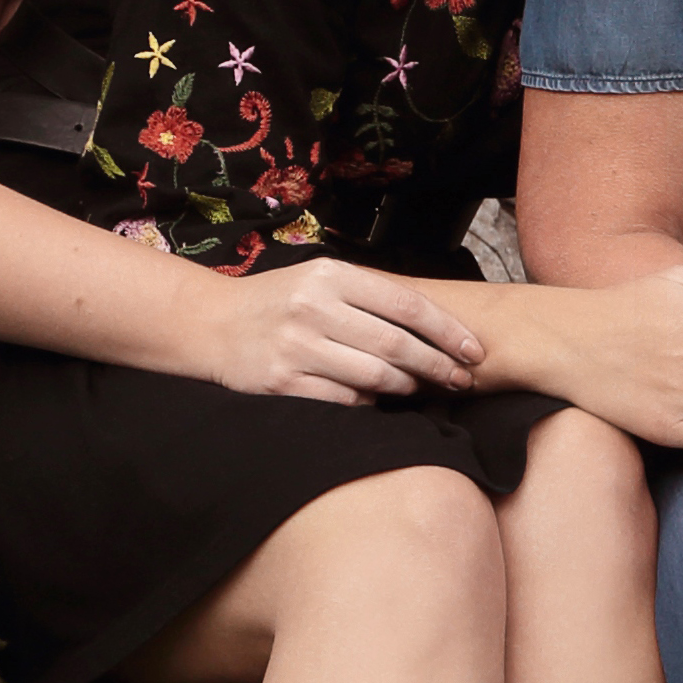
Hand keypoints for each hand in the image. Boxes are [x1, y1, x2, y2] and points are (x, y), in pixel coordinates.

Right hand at [191, 259, 487, 403]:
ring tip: (421, 390)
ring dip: (407, 389)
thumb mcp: (318, 280)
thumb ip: (368, 296)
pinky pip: (344, 402)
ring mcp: (297, 347)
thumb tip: (435, 327)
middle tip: (462, 380)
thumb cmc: (276, 302)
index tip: (474, 350)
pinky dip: (368, 405)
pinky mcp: (282, 383)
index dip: (448, 331)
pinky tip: (377, 403)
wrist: (208, 324)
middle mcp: (314, 308)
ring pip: (375, 378)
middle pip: (397, 345)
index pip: (407, 304)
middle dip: (439, 366)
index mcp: (331, 276)